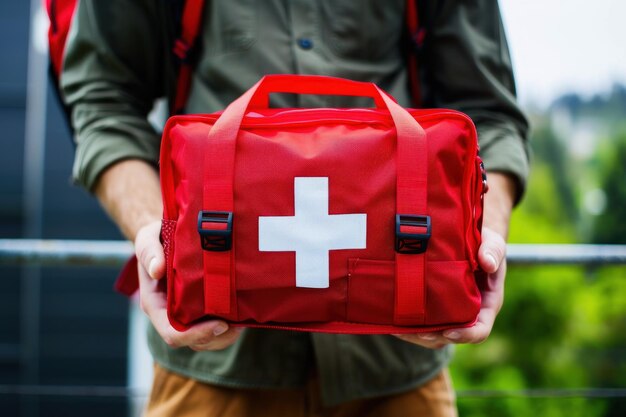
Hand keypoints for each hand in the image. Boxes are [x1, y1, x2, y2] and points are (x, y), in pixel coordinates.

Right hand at [135, 220, 241, 350]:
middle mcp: (170, 314)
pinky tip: (242, 316)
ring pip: (206, 340)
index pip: (172, 332)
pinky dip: (229, 329)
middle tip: (238, 325)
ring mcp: (187, 314)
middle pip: (193, 341)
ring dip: (225, 337)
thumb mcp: (147, 239)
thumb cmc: (156, 238)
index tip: (219, 324)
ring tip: (243, 323)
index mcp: (156, 304)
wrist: (168, 235)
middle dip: (215, 338)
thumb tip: (157, 269)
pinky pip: (215, 329)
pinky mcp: (201, 309)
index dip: (195, 334)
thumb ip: (149, 252)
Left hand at [394, 226, 505, 348]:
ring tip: (395, 328)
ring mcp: (450, 312)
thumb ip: (492, 250)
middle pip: (451, 336)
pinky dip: (407, 324)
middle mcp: (468, 313)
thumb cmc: (482, 242)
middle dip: (431, 337)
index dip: (465, 335)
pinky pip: (422, 323)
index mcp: (486, 304)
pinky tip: (390, 319)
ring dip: (415, 334)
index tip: (448, 332)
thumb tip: (488, 263)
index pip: (480, 329)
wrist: (467, 237)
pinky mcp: (434, 306)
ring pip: (433, 334)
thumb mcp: (491, 242)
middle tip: (412, 331)